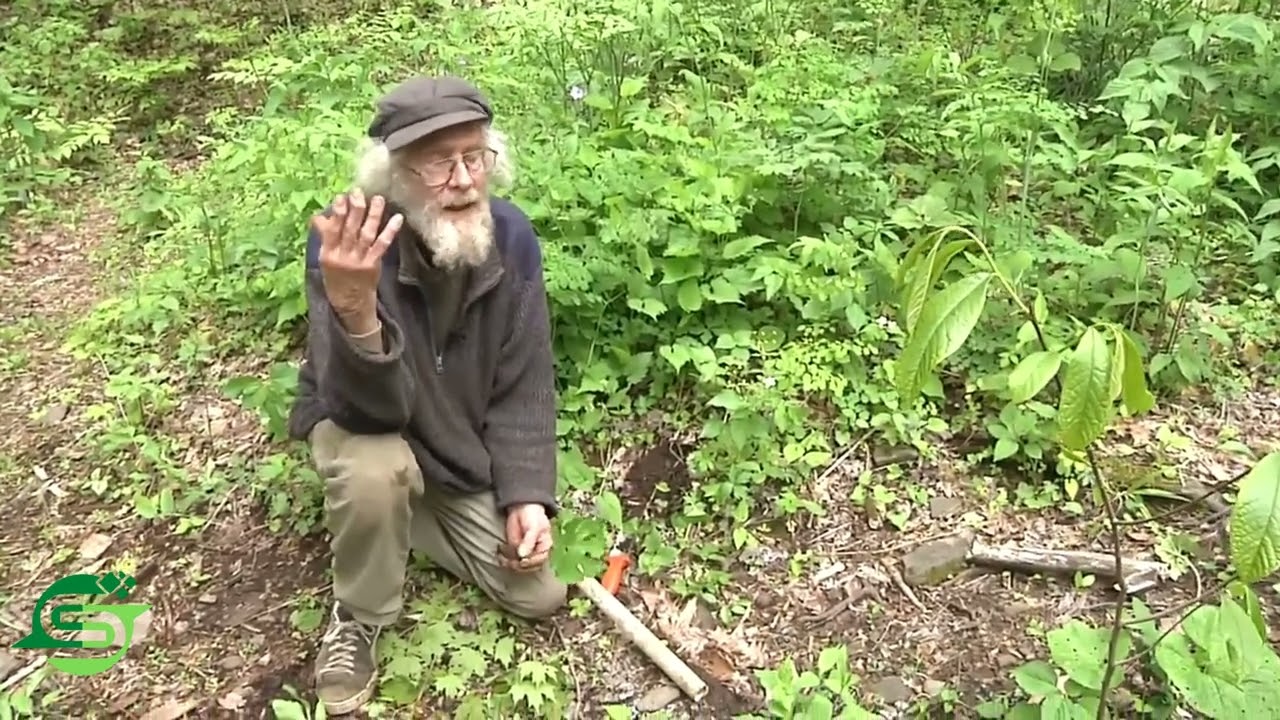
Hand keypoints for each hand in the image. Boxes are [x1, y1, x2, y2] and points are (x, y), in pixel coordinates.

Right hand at [311, 190, 403, 328]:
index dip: (337, 213)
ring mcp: (359, 260)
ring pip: (366, 234)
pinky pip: (382, 245)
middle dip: (355, 209)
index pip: (332, 230)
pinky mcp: (373, 265)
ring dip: (373, 215)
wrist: (350, 304)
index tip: (341, 196)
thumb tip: (319, 216)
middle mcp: (343, 256)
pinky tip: (397, 218)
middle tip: (359, 192)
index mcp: (328, 254)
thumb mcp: (324, 259)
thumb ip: (325, 237)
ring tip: (378, 199)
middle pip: (349, 229)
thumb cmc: (336, 279)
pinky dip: (390, 231)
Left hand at [501, 504, 551, 572]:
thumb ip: (529, 541)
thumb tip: (522, 555)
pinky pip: (509, 560)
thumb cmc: (533, 516)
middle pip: (529, 566)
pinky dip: (503, 560)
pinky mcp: (513, 551)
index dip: (531, 562)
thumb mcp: (534, 527)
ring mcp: (524, 553)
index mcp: (545, 547)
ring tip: (502, 558)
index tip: (522, 561)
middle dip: (519, 565)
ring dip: (509, 564)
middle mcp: (535, 553)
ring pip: (518, 565)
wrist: (522, 507)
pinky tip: (499, 556)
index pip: (540, 560)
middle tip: (510, 562)